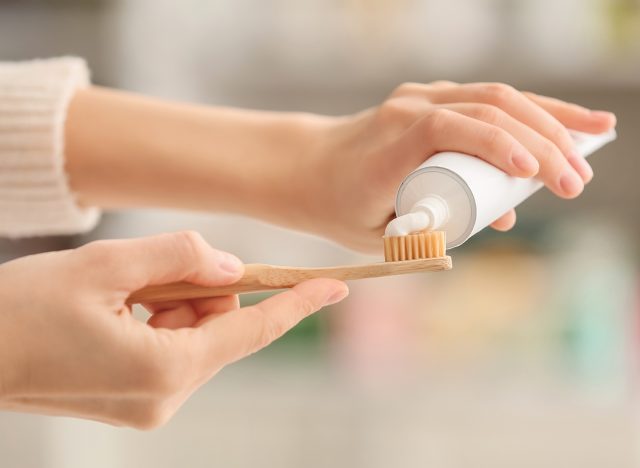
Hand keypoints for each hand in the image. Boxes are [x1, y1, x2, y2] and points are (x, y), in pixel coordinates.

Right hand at [0, 231, 347, 428]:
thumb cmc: (22, 309)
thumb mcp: (103, 265)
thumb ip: (177, 257)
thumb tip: (229, 267)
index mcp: (163, 368)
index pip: (251, 332)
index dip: (298, 304)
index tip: (337, 287)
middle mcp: (165, 397)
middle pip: (220, 327)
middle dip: (202, 290)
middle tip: (152, 268)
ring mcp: (150, 404)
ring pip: (197, 335)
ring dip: (175, 302)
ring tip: (123, 290)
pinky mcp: (136, 400)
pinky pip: (174, 348)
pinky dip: (162, 319)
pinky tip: (120, 309)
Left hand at [305, 82, 615, 250]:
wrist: (309, 168)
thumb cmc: (339, 205)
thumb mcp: (377, 234)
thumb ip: (434, 232)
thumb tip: (505, 218)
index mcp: (388, 147)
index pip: (446, 129)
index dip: (493, 144)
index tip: (532, 173)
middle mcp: (406, 111)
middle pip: (486, 109)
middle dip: (541, 141)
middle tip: (578, 180)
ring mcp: (420, 99)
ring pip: (495, 95)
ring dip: (548, 117)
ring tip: (596, 136)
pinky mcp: (432, 99)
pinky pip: (487, 97)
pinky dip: (528, 108)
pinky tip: (562, 119)